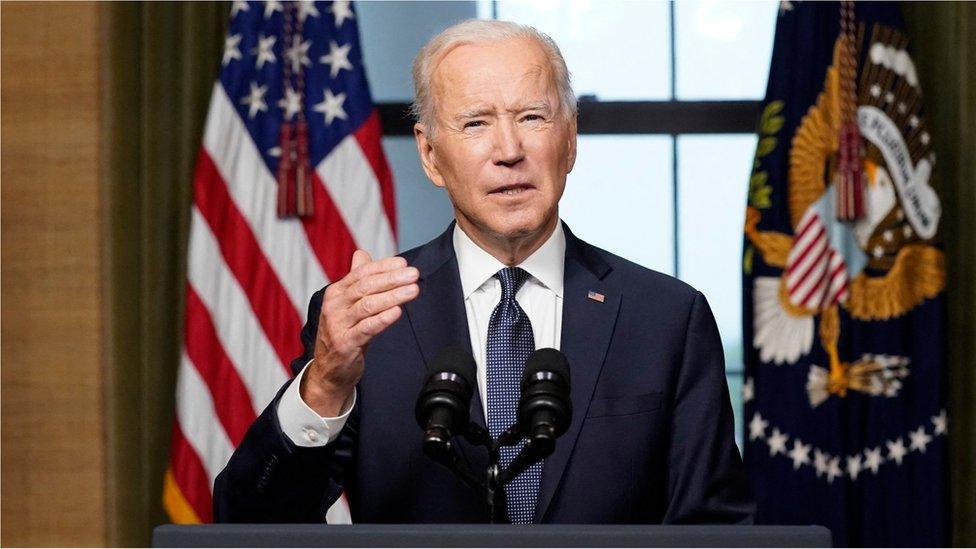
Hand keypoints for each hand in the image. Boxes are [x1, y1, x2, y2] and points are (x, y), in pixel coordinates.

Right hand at [301, 249, 419, 415]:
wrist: (329, 369)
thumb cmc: (344, 333)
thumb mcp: (348, 304)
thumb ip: (356, 280)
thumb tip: (362, 254)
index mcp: (336, 292)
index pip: (362, 273)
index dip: (384, 266)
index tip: (404, 264)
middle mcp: (334, 306)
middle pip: (366, 286)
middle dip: (392, 279)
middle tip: (414, 274)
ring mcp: (337, 325)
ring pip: (368, 305)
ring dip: (393, 296)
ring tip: (412, 290)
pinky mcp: (345, 343)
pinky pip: (366, 328)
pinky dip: (383, 319)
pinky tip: (397, 311)